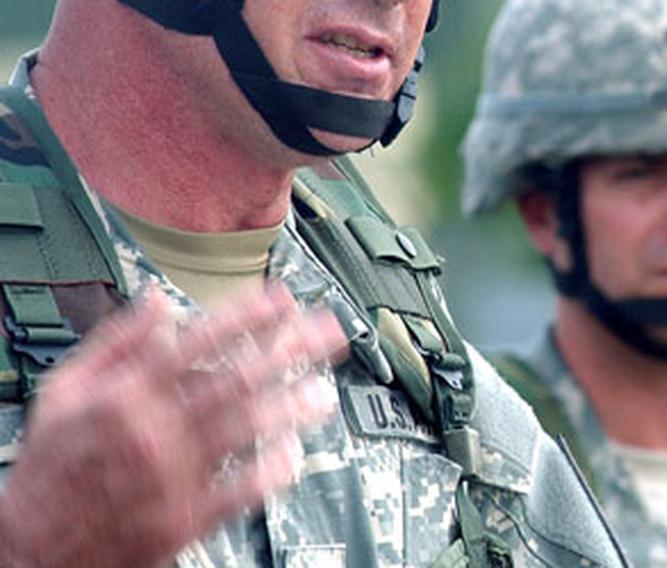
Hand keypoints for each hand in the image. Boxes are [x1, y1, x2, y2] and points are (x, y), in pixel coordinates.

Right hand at [0, 283, 346, 567]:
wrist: (32, 548)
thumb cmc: (52, 466)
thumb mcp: (64, 390)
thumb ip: (115, 341)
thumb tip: (156, 300)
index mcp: (128, 393)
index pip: (199, 341)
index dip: (246, 316)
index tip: (280, 299)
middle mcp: (157, 428)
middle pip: (237, 378)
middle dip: (288, 351)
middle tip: (325, 334)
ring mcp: (174, 475)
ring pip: (245, 431)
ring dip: (291, 407)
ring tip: (324, 391)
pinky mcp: (184, 519)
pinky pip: (237, 493)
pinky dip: (269, 473)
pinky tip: (295, 455)